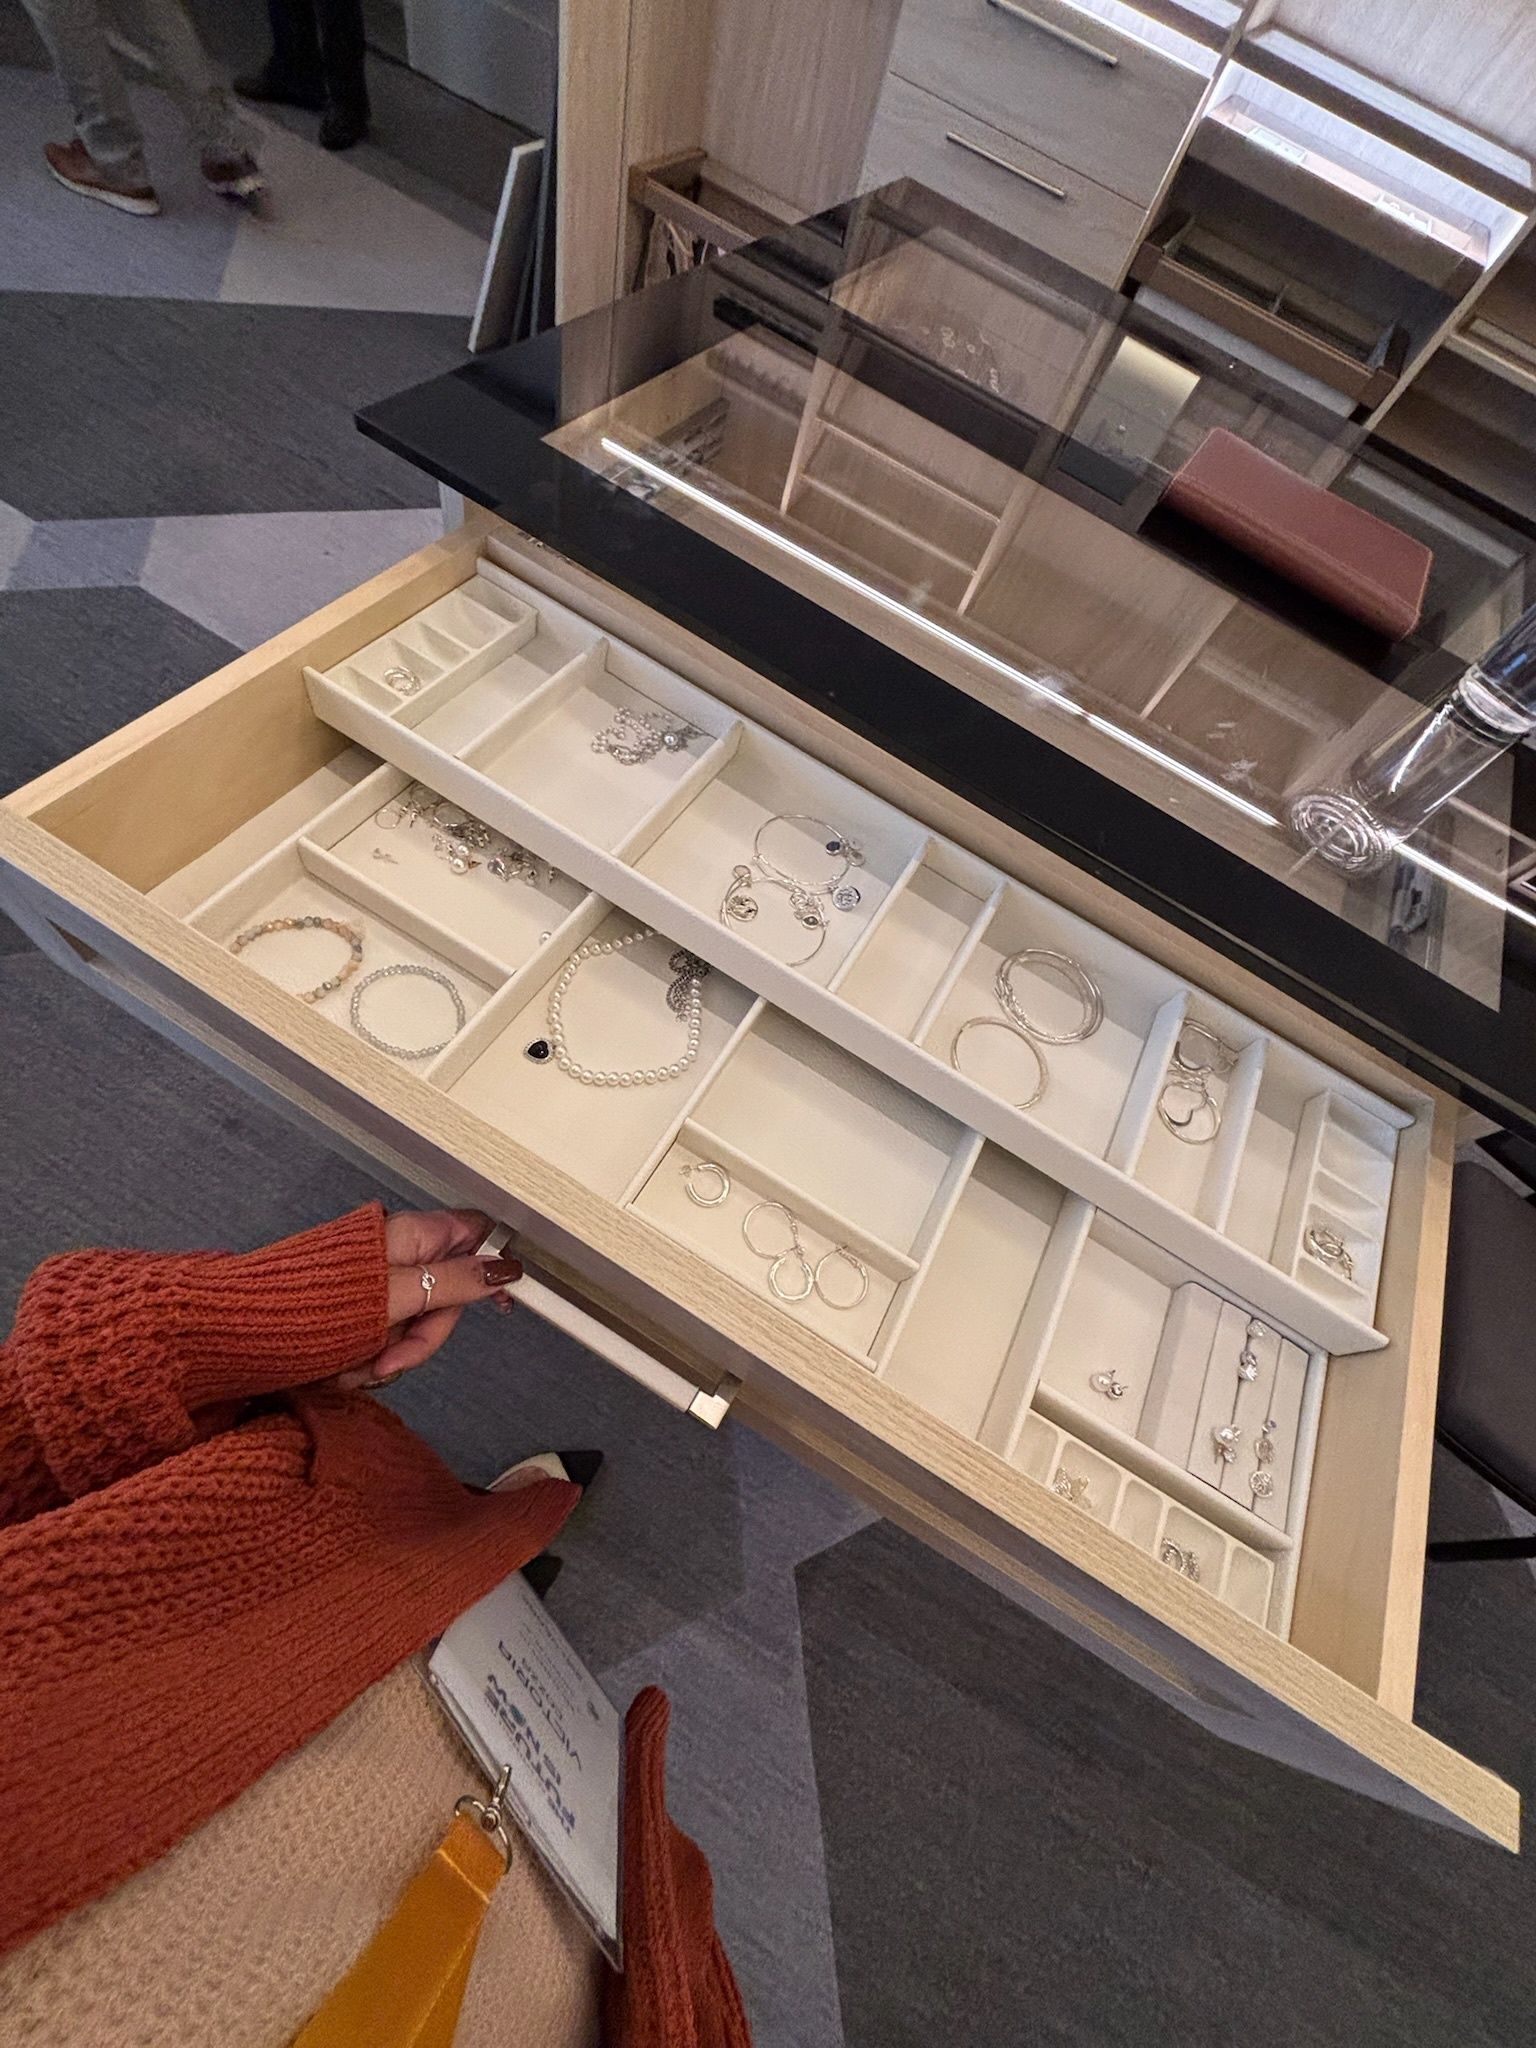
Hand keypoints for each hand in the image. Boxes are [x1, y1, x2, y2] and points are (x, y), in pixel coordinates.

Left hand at [334, 1208, 519, 1389]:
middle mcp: (400, 1252)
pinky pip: (380, 1334)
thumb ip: (455, 1281)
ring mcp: (378, 1280)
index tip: (500, 1306)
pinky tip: (340, 1368)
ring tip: (350, 1369)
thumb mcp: (399, 1294)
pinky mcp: (356, 1306)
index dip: (489, 1269)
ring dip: (386, 1355)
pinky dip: (365, 1356)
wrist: (250, 1323)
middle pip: (443, 1294)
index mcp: (416, 1235)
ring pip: (410, 1322)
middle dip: (418, 1338)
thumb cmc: (322, 1303)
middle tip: (390, 1361)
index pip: (475, 1236)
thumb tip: (507, 1268)